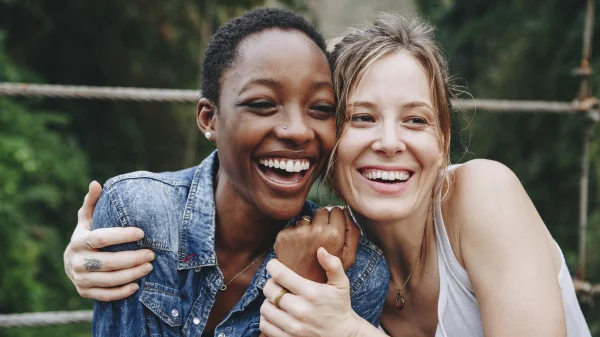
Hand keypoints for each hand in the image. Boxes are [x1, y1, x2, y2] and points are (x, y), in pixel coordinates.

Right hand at [63, 181, 154, 300]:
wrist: (70, 262)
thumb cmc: (86, 235)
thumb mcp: (86, 219)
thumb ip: (92, 202)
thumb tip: (96, 183)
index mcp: (78, 241)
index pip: (101, 238)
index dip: (122, 235)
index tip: (142, 233)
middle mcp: (76, 261)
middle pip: (108, 262)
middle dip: (132, 258)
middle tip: (152, 253)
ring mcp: (80, 279)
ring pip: (109, 280)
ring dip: (132, 274)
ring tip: (149, 267)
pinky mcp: (84, 292)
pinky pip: (105, 295)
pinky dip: (122, 292)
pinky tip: (137, 285)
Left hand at [260, 249, 366, 336]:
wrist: (344, 336)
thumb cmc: (340, 308)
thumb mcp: (341, 284)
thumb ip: (333, 265)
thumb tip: (320, 250)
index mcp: (311, 293)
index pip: (280, 275)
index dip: (272, 266)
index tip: (273, 265)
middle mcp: (300, 310)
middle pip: (270, 290)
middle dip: (270, 283)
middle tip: (276, 283)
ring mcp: (293, 327)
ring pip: (265, 308)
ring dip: (268, 301)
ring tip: (276, 299)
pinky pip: (265, 325)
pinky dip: (266, 318)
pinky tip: (275, 313)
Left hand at [274, 207, 359, 282]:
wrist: (302, 289)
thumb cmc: (326, 273)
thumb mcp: (348, 257)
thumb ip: (353, 233)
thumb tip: (347, 211)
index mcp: (334, 235)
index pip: (337, 210)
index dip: (335, 220)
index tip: (332, 231)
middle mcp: (317, 231)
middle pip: (321, 211)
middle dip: (322, 221)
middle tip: (320, 240)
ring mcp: (299, 233)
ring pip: (306, 218)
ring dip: (307, 228)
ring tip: (307, 247)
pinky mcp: (284, 236)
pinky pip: (292, 226)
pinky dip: (293, 235)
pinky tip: (296, 250)